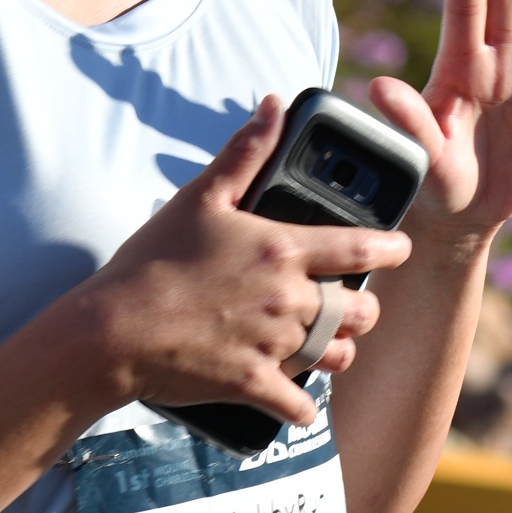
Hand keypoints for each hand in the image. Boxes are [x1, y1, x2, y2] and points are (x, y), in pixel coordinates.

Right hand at [76, 95, 410, 430]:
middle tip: (353, 305)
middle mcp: (289, 300)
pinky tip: (296, 402)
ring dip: (339, 351)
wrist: (112, 330)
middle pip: (361, 309)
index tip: (399, 248)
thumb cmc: (152, 261)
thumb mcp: (200, 196)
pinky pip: (299, 407)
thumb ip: (245, 151)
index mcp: (282, 250)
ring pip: (338, 355)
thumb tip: (272, 104)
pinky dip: (301, 407)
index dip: (391, 248)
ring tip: (328, 346)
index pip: (361, 248)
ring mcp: (274, 346)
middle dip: (364, 308)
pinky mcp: (253, 385)